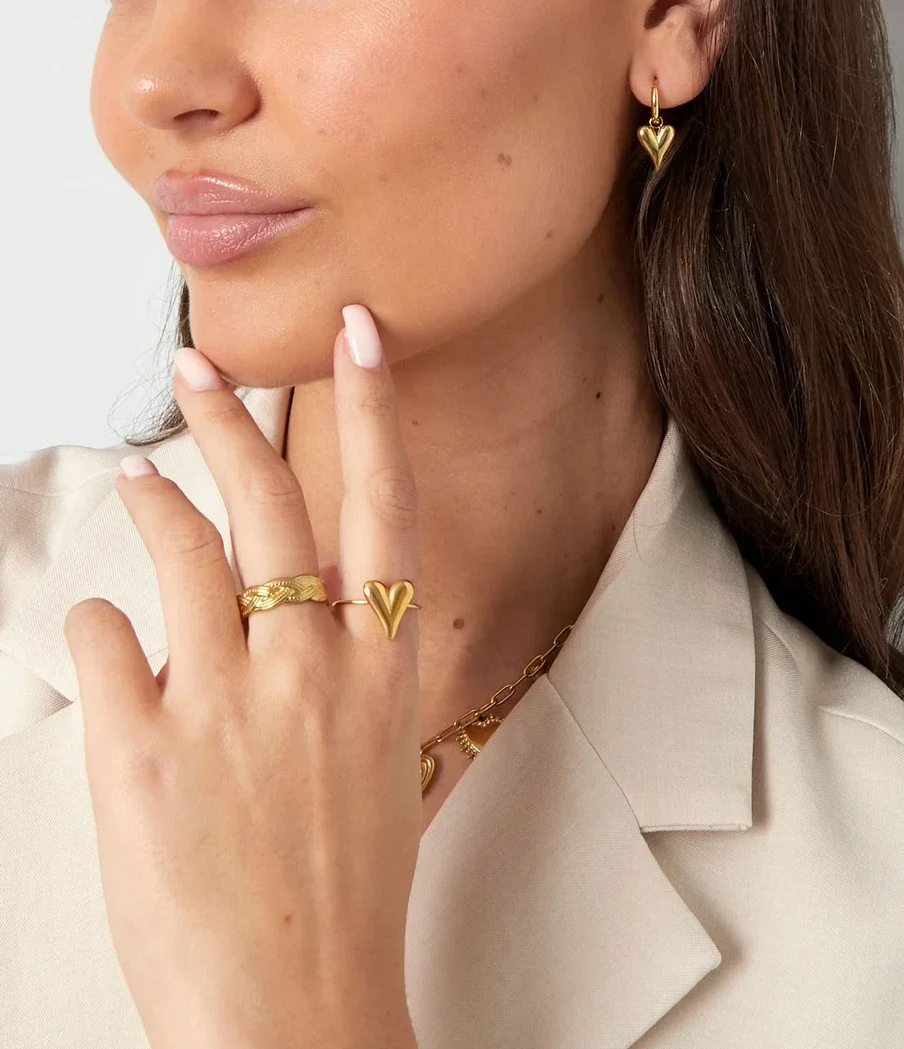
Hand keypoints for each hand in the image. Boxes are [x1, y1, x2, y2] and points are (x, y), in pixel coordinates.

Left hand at [63, 306, 421, 1048]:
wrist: (295, 1015)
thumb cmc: (345, 899)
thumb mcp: (386, 770)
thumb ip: (360, 683)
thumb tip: (332, 628)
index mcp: (380, 672)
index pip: (385, 507)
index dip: (374, 410)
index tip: (357, 340)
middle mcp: (311, 667)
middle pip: (270, 502)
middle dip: (230, 418)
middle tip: (200, 366)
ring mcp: (227, 701)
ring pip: (183, 550)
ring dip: (156, 500)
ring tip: (143, 477)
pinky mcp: (143, 746)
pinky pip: (106, 640)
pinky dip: (99, 627)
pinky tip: (104, 637)